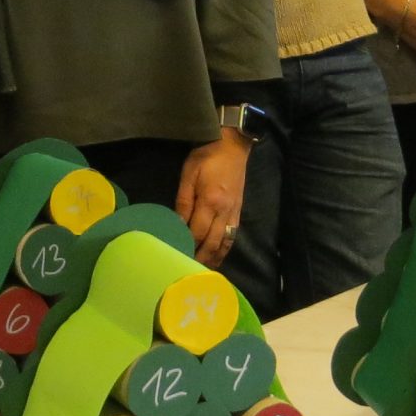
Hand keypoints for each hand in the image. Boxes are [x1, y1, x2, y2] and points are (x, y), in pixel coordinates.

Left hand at [176, 128, 251, 266]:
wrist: (233, 144)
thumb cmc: (207, 156)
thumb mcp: (189, 174)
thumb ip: (183, 200)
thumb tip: (177, 223)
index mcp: (210, 202)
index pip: (198, 232)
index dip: (188, 245)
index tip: (176, 255)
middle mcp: (224, 211)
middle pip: (213, 243)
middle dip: (201, 258)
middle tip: (188, 271)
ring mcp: (234, 212)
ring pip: (225, 243)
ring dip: (214, 258)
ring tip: (203, 270)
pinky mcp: (239, 210)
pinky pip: (232, 236)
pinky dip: (224, 249)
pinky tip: (218, 255)